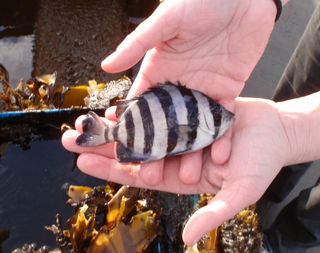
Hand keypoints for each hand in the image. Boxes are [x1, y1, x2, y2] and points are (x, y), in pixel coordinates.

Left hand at [62, 97, 289, 244]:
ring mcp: (180, 132)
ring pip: (142, 130)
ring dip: (117, 126)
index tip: (82, 164)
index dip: (110, 172)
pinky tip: (122, 103)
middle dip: (103, 147)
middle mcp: (175, 154)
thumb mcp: (240, 193)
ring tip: (90, 120)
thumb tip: (187, 240)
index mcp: (181, 176)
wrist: (276, 132)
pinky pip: (160, 109)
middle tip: (72, 139)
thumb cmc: (260, 164)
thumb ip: (213, 213)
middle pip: (133, 152)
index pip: (138, 175)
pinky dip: (141, 106)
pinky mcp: (188, 112)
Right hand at [101, 0, 276, 176]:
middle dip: (160, 150)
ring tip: (189, 176)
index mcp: (158, 70)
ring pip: (193, 128)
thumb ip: (138, 44)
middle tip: (152, 176)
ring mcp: (202, 91)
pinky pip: (222, 120)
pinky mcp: (227, 92)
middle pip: (166, 125)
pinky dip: (221, 138)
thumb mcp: (167, 20)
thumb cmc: (200, 1)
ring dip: (191, 151)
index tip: (124, 153)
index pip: (140, 105)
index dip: (132, 129)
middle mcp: (177, 86)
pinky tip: (218, 157)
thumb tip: (106, 66)